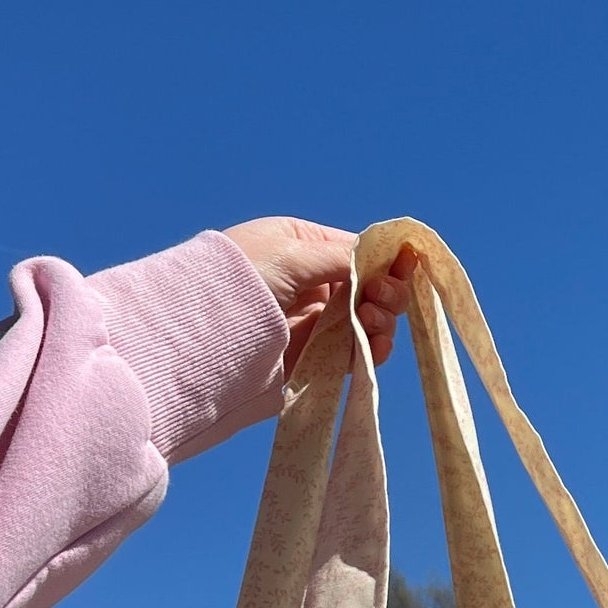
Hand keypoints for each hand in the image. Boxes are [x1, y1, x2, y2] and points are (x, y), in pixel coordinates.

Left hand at [223, 218, 417, 376]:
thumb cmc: (240, 279)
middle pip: (367, 287)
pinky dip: (371, 350)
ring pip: (366, 322)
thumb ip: (342, 257)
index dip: (384, 260)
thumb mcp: (293, 252)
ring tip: (372, 321)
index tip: (406, 266)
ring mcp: (313, 323)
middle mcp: (310, 283)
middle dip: (384, 291)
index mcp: (301, 246)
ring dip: (381, 320)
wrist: (200, 338)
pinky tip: (376, 345)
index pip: (355, 251)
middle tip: (381, 298)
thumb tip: (384, 259)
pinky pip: (354, 354)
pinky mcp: (313, 360)